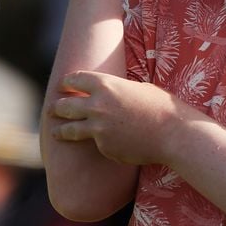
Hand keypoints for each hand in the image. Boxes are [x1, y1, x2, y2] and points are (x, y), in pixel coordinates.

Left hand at [49, 71, 197, 165]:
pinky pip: (96, 143)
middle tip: (52, 109)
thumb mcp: (139, 88)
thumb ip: (118, 89)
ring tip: (54, 132)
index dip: (67, 82)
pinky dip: (99, 142)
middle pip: (65, 105)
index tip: (63, 86)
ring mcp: (98, 128)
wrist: (173, 133)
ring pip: (69, 129)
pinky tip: (105, 142)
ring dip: (60, 130)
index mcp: (106, 84)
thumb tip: (110, 92)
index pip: (75, 79)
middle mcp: (96, 105)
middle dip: (57, 107)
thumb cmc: (162, 106)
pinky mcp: (103, 146)